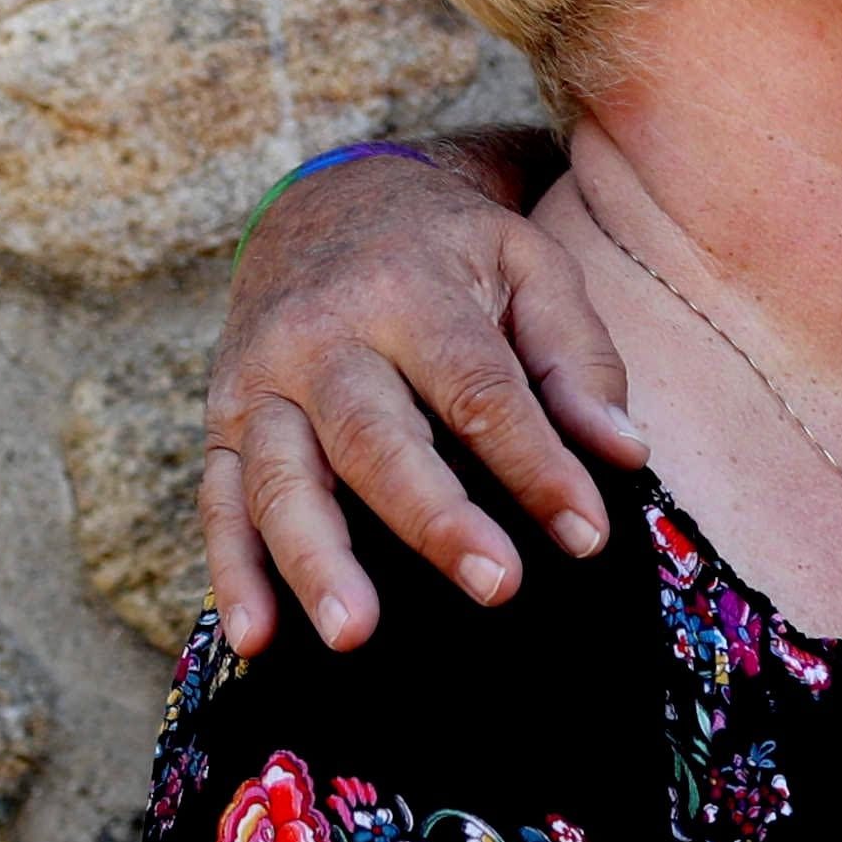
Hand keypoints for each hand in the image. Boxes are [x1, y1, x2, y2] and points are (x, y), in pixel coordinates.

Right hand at [200, 142, 644, 653]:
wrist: (326, 203)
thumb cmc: (449, 252)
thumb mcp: (528, 266)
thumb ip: (577, 359)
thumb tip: (624, 454)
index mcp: (409, 290)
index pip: (477, 388)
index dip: (534, 463)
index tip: (586, 534)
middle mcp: (321, 336)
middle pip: (373, 436)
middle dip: (433, 516)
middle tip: (496, 586)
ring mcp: (259, 383)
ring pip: (280, 478)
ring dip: (314, 560)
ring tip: (352, 634)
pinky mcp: (221, 424)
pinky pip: (218, 505)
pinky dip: (233, 573)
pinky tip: (255, 638)